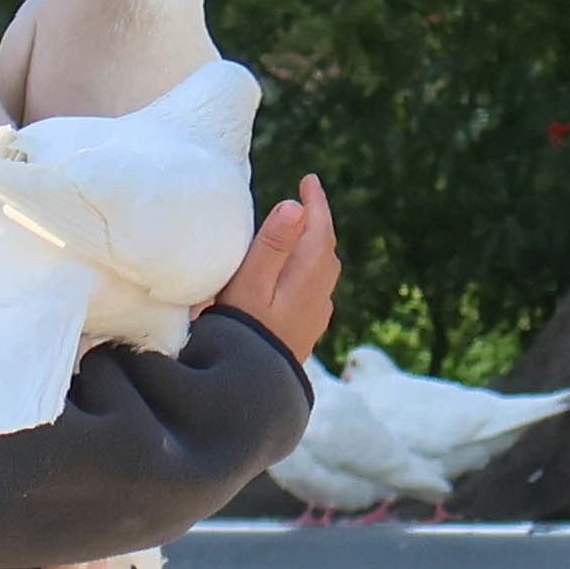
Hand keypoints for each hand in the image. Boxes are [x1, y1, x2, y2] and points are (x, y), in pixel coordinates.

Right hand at [213, 174, 337, 364]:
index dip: (316, 202)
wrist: (251, 388)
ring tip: (303, 232)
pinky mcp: (306, 331)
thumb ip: (272, 244)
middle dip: (318, 220)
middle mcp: (319, 294)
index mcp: (308, 276)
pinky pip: (317, 290)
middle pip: (325, 247)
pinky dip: (310, 270)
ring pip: (324, 270)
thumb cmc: (243, 331)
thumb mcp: (251, 283)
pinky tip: (300, 278)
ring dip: (316, 245)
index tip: (309, 180)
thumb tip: (295, 206)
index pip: (320, 228)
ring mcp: (315, 315)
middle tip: (307, 198)